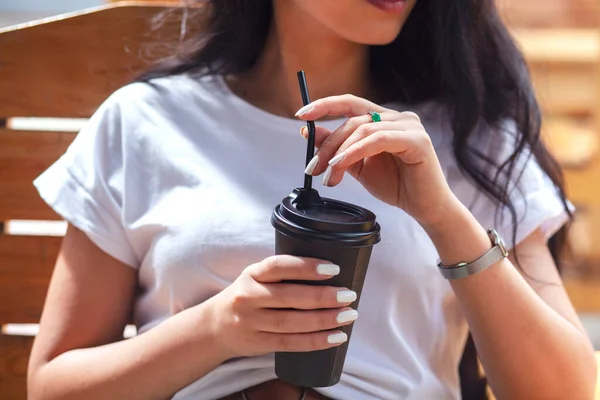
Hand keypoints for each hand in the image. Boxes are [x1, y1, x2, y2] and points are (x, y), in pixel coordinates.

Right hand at [207, 255, 357, 357]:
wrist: (215, 327)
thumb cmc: (247, 296)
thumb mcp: (256, 277)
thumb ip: (283, 274)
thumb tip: (328, 274)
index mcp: (252, 274)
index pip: (279, 266)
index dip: (307, 267)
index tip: (333, 269)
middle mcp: (248, 296)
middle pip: (290, 297)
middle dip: (323, 297)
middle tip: (348, 295)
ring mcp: (251, 322)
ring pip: (292, 322)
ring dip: (324, 320)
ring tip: (348, 316)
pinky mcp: (257, 343)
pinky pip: (290, 343)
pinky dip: (316, 341)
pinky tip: (335, 337)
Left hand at [297, 95, 458, 225]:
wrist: (424, 208)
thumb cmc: (396, 185)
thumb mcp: (357, 165)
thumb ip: (336, 148)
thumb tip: (307, 132)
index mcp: (384, 119)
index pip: (350, 103)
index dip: (325, 105)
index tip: (300, 114)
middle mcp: (397, 117)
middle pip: (352, 120)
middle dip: (328, 145)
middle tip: (313, 168)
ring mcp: (409, 125)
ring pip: (362, 130)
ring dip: (339, 154)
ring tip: (329, 176)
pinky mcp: (417, 139)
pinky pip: (378, 139)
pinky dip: (355, 152)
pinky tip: (341, 165)